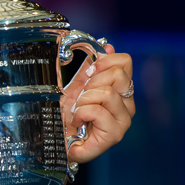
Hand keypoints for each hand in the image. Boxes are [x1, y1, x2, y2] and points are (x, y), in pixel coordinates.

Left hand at [62, 44, 133, 162]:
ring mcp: (123, 121)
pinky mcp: (115, 135)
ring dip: (84, 100)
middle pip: (118, 75)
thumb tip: (108, 45)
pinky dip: (81, 113)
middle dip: (92, 82)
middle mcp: (127, 105)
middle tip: (81, 97)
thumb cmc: (68, 114)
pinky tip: (78, 122)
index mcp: (121, 90)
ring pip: (108, 93)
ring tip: (78, 111)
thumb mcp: (78, 85)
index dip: (104, 61)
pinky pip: (98, 111)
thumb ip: (92, 67)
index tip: (88, 73)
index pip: (125, 62)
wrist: (57, 138)